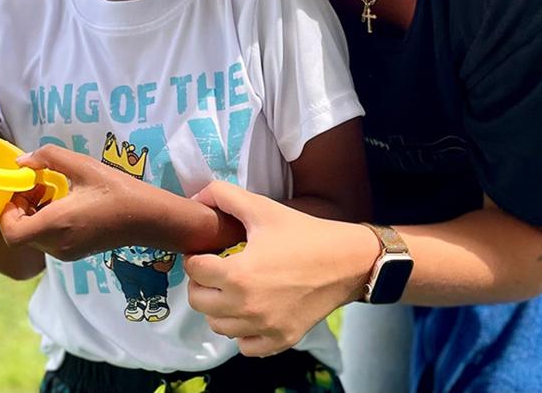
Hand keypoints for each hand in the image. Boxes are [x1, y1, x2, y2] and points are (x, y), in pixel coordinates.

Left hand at [0, 145, 157, 260]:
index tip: (21, 189)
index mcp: (56, 224)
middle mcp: (56, 244)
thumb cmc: (116, 189)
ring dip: (33, 215)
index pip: (11, 233)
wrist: (147, 217)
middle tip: (35, 185)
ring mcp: (65, 253)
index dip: (8, 212)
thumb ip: (48, 157)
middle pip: (20, 235)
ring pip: (33, 238)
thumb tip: (22, 161)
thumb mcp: (83, 165)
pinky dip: (45, 223)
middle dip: (20, 209)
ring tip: (51, 191)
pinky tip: (64, 204)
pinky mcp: (73, 253)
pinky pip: (47, 241)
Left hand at [183, 181, 378, 356]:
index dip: (195, 257)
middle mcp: (247, 307)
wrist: (347, 261)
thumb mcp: (262, 208)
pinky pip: (246, 346)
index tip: (205, 252)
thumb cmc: (304, 233)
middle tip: (214, 270)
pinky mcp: (281, 340)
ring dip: (218, 308)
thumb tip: (197, 199)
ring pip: (218, 326)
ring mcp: (264, 328)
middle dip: (201, 283)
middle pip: (199, 302)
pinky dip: (243, 332)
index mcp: (238, 274)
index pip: (194, 271)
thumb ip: (224, 196)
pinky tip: (251, 312)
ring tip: (231, 290)